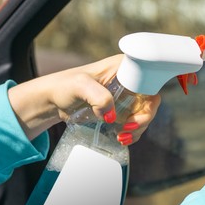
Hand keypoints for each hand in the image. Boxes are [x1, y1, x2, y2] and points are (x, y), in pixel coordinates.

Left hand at [7, 54, 160, 142]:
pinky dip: (132, 133)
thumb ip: (98, 97)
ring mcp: (126, 96)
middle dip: (144, 119)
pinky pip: (135, 122)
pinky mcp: (121, 110)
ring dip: (138, 129)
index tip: (135, 115)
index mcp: (125, 67)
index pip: (151, 81)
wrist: (53, 101)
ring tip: (122, 137)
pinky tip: (121, 138)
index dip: (149, 100)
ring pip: (144, 114)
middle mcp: (130, 80)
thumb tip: (112, 116)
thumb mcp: (79, 86)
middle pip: (151, 101)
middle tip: (127, 129)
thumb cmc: (64, 86)